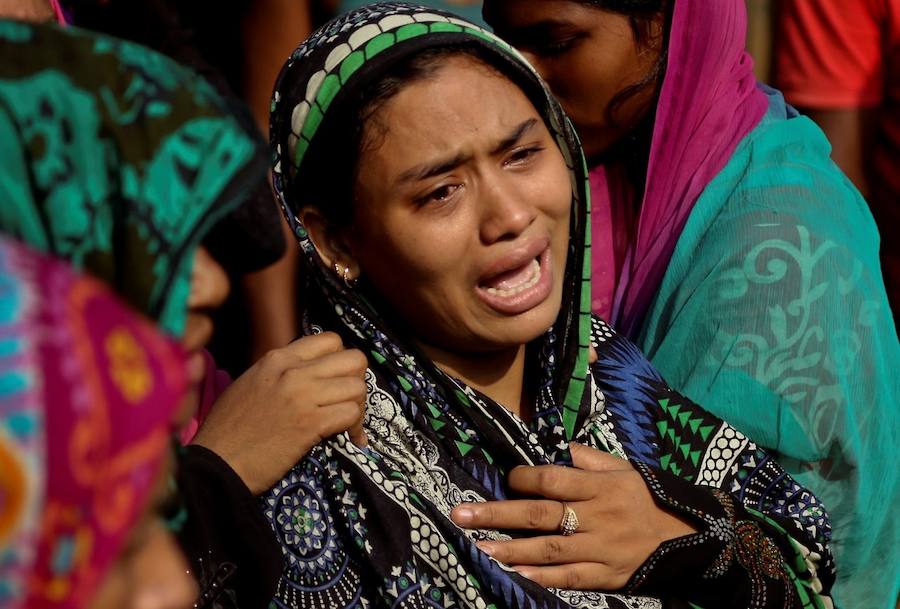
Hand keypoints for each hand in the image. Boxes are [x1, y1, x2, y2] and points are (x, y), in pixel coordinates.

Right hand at [192, 332, 367, 494]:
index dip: (341, 361)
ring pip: (358, 387)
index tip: (336, 380)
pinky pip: (352, 414)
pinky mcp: (310, 424)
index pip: (331, 340)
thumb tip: (311, 372)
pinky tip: (348, 438)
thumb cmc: (228, 428)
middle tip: (348, 402)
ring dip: (358, 407)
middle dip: (358, 381)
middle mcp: (293, 371)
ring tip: (349, 423)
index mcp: (278, 358)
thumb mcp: (251, 383)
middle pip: (354, 360)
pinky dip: (355, 428)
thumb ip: (281, 372)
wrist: (217, 463)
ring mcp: (303, 396)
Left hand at [450, 443, 695, 589]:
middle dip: (498, 514)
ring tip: (476, 546)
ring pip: (548, 549)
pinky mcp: (605, 576)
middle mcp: (596, 517)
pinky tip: (513, 575)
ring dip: (509, 549)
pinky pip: (568, 578)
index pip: (553, 480)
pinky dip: (540, 578)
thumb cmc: (648, 497)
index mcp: (599, 486)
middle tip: (461, 514)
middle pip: (540, 515)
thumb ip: (589, 458)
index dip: (523, 479)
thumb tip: (557, 446)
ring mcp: (600, 549)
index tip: (506, 478)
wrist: (691, 536)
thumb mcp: (624, 468)